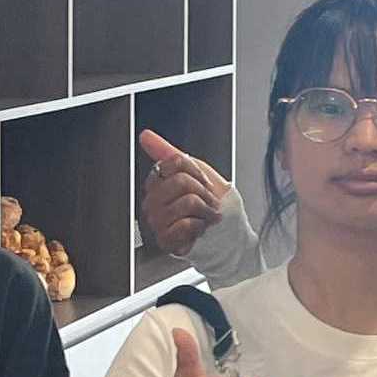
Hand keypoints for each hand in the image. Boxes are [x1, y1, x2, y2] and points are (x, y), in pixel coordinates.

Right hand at [139, 129, 228, 258]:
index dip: (198, 173)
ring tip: (205, 217)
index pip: (175, 163)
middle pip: (181, 181)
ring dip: (205, 211)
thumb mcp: (200, 173)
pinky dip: (199, 227)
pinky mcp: (165, 240)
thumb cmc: (216, 207)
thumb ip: (170, 153)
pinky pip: (184, 224)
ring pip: (186, 202)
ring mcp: (157, 222)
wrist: (230, 237)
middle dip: (204, 193)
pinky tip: (198, 231)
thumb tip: (145, 136)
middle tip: (207, 204)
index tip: (205, 184)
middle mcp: (153, 201)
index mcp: (158, 183)